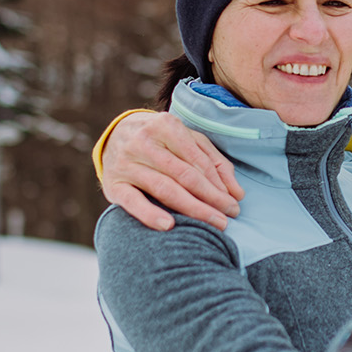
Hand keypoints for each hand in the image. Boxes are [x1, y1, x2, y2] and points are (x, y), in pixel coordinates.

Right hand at [100, 111, 244, 231]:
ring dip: (192, 208)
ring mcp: (126, 163)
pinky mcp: (113, 184)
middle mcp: (143, 142)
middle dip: (210, 198)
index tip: (234, 202)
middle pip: (184, 175)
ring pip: (164, 188)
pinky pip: (132, 201)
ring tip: (214, 223)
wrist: (114, 136)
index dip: (218, 184)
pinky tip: (168, 226)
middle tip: (229, 217)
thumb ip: (213, 162)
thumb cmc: (160, 141)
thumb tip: (237, 192)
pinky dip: (150, 214)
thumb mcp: (187, 140)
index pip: (198, 160)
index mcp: (165, 125)